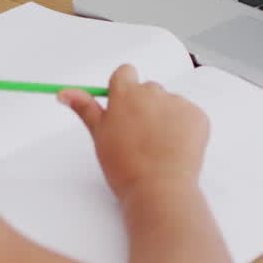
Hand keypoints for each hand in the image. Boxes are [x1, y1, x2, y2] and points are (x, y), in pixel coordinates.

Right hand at [57, 64, 209, 200]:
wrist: (159, 190)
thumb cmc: (125, 167)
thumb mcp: (99, 135)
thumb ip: (85, 108)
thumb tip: (64, 92)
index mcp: (125, 94)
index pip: (125, 72)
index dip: (124, 90)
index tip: (123, 109)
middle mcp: (153, 92)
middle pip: (148, 89)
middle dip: (144, 107)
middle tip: (139, 136)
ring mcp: (178, 103)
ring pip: (169, 103)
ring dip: (164, 117)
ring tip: (158, 147)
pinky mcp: (198, 116)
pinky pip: (189, 115)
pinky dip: (184, 128)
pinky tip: (175, 149)